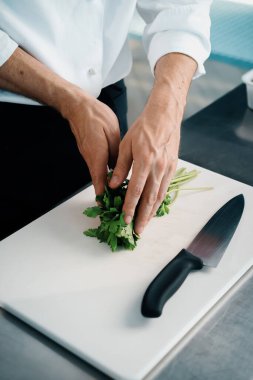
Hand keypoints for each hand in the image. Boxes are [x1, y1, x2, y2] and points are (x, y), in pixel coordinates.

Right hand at [66, 94, 119, 194]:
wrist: (79, 106)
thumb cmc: (96, 116)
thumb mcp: (113, 133)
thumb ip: (116, 153)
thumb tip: (119, 168)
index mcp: (97, 154)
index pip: (99, 179)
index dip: (103, 193)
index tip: (106, 205)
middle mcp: (90, 158)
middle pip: (98, 180)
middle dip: (106, 192)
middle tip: (116, 202)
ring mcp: (87, 155)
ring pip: (97, 173)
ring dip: (105, 183)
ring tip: (118, 191)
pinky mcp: (88, 151)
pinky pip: (96, 166)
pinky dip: (103, 173)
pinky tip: (113, 174)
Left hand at [109, 94, 180, 233]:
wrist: (165, 117)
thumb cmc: (143, 128)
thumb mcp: (126, 145)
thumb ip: (120, 167)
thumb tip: (114, 185)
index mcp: (145, 161)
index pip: (136, 190)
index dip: (129, 207)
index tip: (124, 220)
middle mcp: (158, 168)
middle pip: (150, 199)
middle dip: (142, 217)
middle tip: (137, 231)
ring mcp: (168, 169)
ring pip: (159, 196)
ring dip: (152, 213)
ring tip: (145, 224)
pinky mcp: (172, 168)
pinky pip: (165, 189)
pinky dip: (159, 201)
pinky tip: (153, 209)